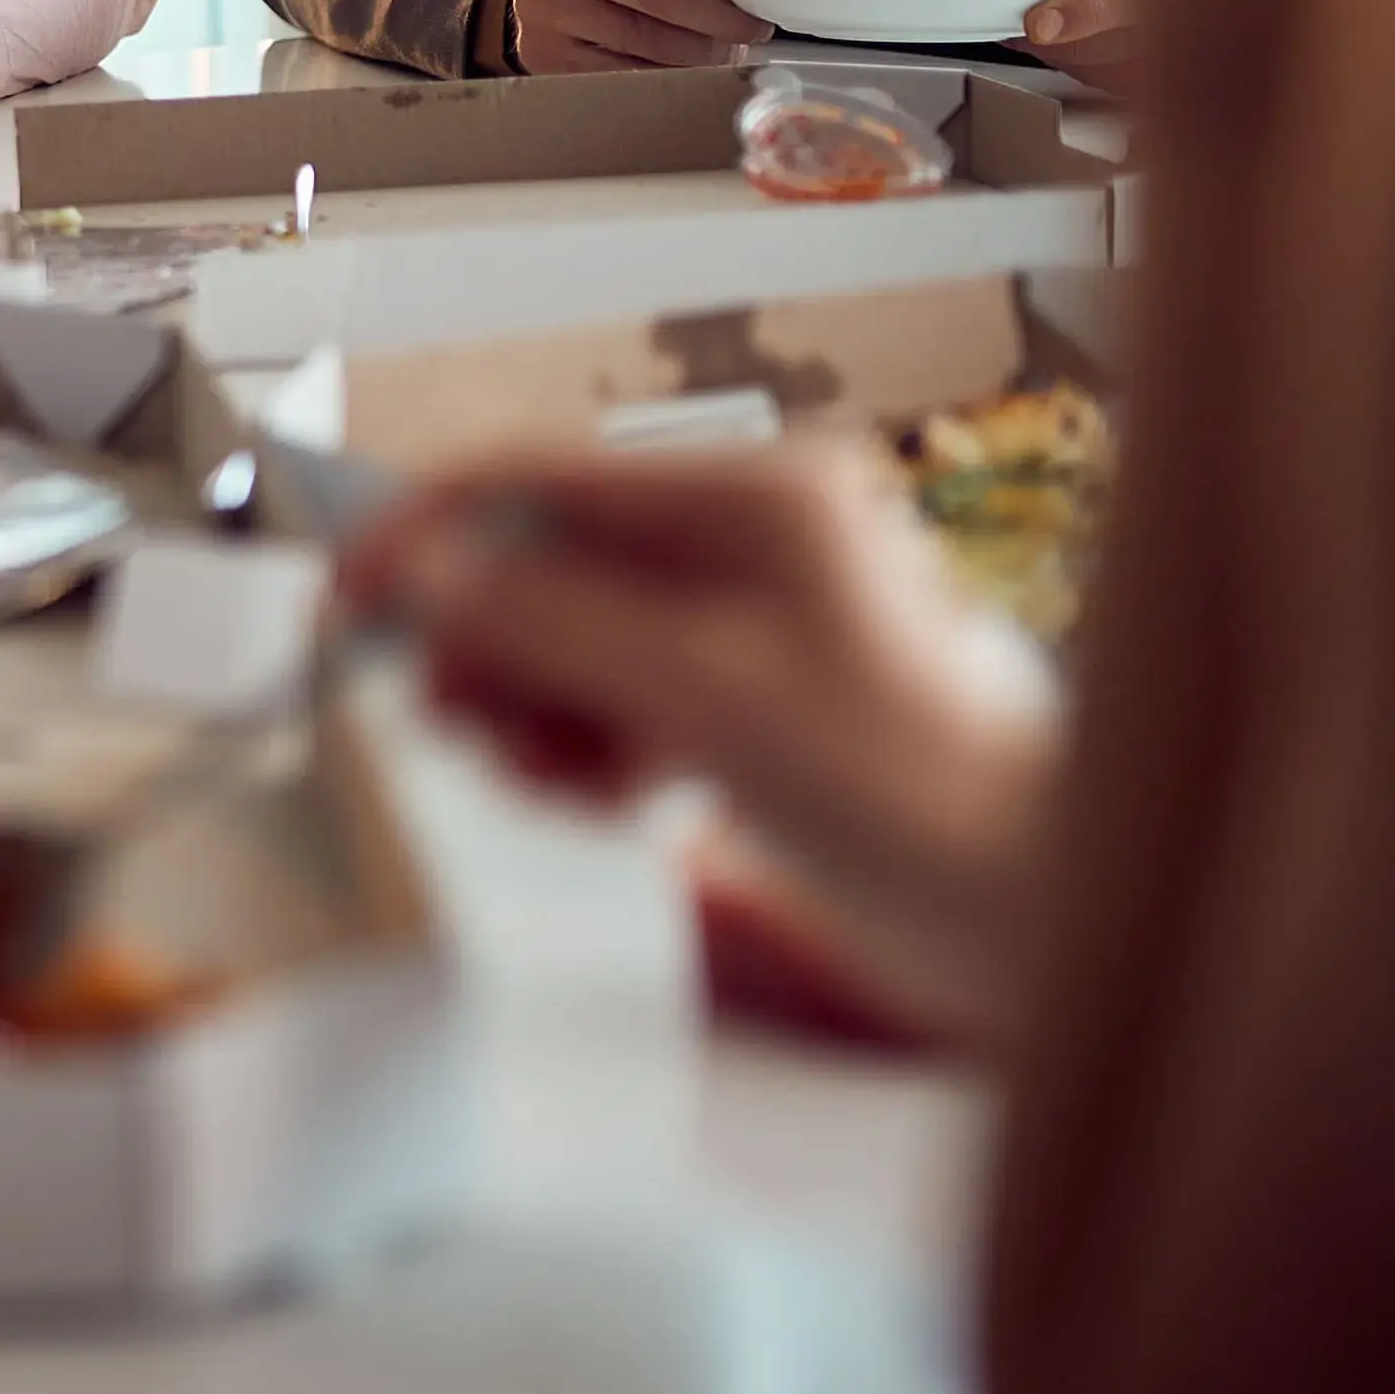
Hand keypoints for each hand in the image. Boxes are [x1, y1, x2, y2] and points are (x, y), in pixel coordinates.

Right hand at [341, 438, 1055, 1045]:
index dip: (433, 531)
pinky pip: (622, 701)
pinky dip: (589, 748)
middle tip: (447, 720)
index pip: (546, 477)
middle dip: (490, 641)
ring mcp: (753, 627)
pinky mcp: (755, 707)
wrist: (1042, 916)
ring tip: (537, 778)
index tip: (352, 596)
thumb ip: (552, 625)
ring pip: (578, 639)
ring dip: (534, 708)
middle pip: (552, 561)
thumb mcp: (706, 694)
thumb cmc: (918, 794)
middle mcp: (751, 544)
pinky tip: (597, 799)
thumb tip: (428, 575)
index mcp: (754, 499)